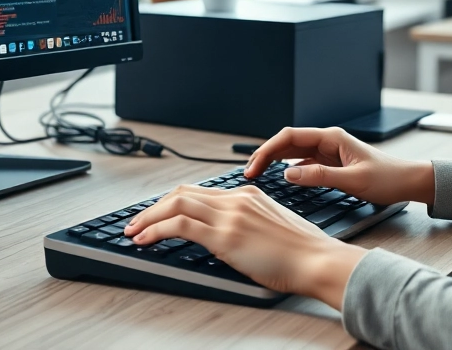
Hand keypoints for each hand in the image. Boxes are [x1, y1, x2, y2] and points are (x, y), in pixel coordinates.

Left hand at [123, 184, 366, 307]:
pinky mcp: (224, 235)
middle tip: (138, 220)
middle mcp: (236, 199)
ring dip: (148, 217)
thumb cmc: (303, 252)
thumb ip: (249, 222)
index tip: (158, 212)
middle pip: (182, 192)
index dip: (173, 201)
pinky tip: (144, 239)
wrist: (318, 260)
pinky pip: (179, 225)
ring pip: (175, 204)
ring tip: (133, 230)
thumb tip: (229, 235)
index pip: (200, 191)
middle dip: (154, 206)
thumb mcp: (273, 226)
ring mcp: (229, 216)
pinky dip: (155, 229)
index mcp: (248, 194)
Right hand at [244, 127, 434, 205]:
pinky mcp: (331, 164)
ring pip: (292, 153)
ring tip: (256, 175)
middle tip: (248, 174)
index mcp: (331, 137)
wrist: (408, 182)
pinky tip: (278, 179)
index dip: (267, 150)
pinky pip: (303, 164)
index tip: (254, 167)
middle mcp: (327, 141)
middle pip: (287, 143)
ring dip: (273, 162)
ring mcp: (328, 152)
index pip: (290, 137)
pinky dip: (287, 170)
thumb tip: (288, 174)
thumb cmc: (388, 178)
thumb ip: (320, 177)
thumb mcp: (353, 180)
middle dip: (265, 155)